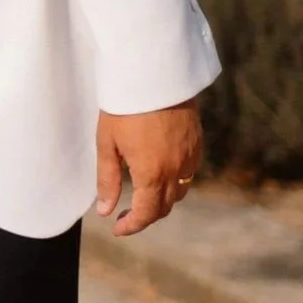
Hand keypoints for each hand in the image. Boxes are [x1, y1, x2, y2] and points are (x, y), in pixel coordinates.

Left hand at [94, 101, 204, 236]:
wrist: (154, 74)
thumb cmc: (125, 107)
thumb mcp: (108, 144)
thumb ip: (107, 180)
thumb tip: (105, 211)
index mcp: (151, 174)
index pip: (146, 214)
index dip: (131, 226)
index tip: (118, 228)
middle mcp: (175, 169)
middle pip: (165, 207)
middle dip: (146, 215)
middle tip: (126, 213)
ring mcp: (190, 156)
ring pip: (180, 191)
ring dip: (163, 200)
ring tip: (143, 194)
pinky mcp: (197, 142)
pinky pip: (189, 172)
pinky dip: (176, 181)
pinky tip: (160, 171)